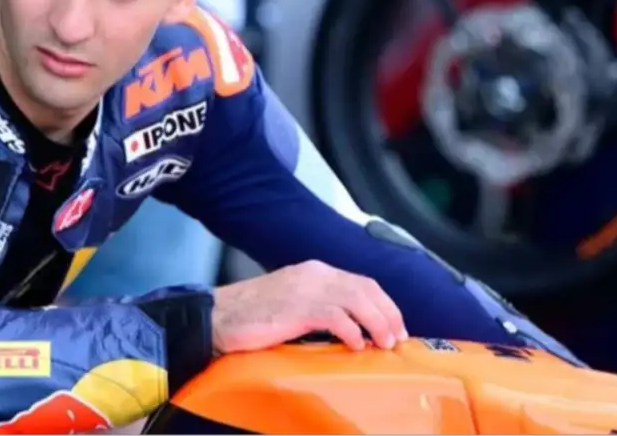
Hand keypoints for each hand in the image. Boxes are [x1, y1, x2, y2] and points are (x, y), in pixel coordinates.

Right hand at [211, 260, 407, 353]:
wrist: (219, 315)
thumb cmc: (251, 314)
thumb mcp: (291, 301)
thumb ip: (317, 304)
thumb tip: (349, 324)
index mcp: (313, 270)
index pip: (361, 281)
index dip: (384, 303)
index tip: (394, 324)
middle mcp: (314, 274)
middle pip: (366, 288)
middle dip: (388, 313)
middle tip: (396, 338)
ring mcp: (306, 288)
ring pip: (358, 300)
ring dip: (377, 324)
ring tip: (383, 344)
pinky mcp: (298, 307)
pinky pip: (337, 317)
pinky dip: (352, 331)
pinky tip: (355, 345)